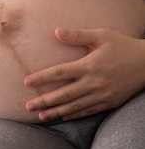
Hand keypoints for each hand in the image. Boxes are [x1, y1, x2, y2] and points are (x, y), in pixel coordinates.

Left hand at [24, 28, 144, 121]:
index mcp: (90, 65)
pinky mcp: (110, 102)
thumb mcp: (101, 35)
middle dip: (44, 101)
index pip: (60, 72)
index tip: (27, 82)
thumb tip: (56, 32)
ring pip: (75, 106)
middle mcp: (95, 82)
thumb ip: (77, 35)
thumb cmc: (122, 45)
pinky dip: (75, 115)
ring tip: (41, 116)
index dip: (42, 78)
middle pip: (64, 94)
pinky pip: (89, 111)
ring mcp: (103, 95)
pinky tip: (63, 117)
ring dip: (56, 112)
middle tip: (27, 106)